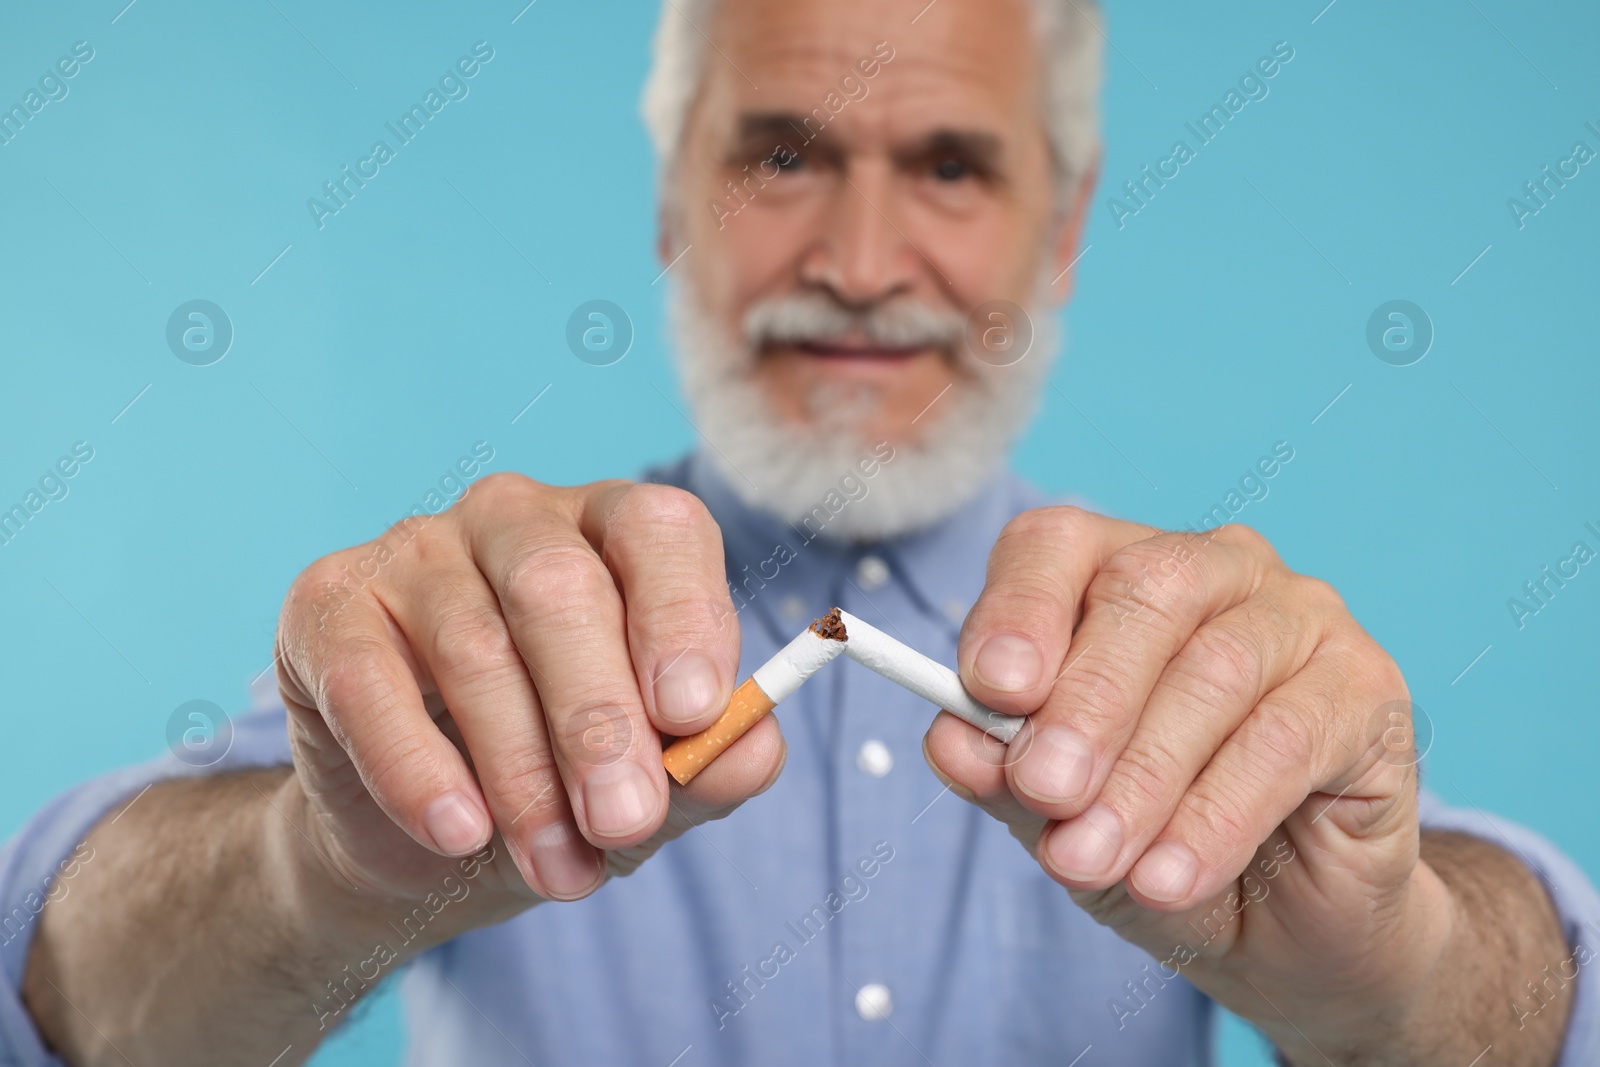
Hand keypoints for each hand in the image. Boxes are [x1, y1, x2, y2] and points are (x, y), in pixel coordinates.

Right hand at [274, 474, 783, 913]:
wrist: (429, 831)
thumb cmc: (562, 774)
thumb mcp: (651, 778)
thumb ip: (709, 761)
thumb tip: (752, 746)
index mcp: (612, 531)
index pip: (660, 531)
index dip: (681, 615)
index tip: (693, 715)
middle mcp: (516, 517)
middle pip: (561, 589)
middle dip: (599, 720)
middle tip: (625, 820)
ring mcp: (416, 550)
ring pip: (475, 649)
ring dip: (522, 775)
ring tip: (559, 869)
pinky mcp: (329, 605)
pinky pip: (372, 683)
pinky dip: (418, 769)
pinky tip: (458, 832)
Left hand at [925, 506, 1448, 1051]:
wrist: (1287, 928)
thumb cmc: (1157, 840)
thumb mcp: (1059, 818)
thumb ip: (1004, 772)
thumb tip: (948, 738)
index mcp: (1119, 572)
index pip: (1054, 546)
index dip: (1018, 609)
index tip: (988, 688)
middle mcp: (1214, 569)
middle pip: (1144, 596)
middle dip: (1083, 704)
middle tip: (1043, 792)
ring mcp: (1300, 618)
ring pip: (1214, 672)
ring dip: (1143, 777)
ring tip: (1091, 860)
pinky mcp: (1367, 689)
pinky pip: (1286, 740)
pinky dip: (1216, 816)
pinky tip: (1169, 877)